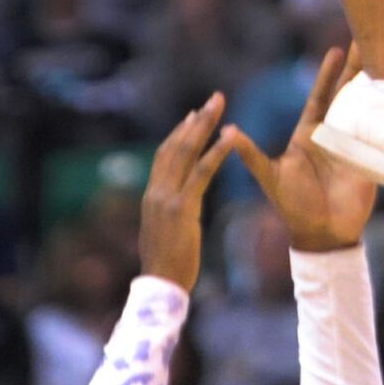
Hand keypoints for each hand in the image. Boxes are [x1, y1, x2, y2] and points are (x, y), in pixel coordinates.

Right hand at [136, 93, 229, 290]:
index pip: (165, 155)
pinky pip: (202, 172)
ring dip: (205, 125)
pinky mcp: (182, 207)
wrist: (160, 286)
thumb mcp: (164, 229)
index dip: (179, 133)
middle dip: (196, 120)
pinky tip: (231, 135)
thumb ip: (169, 209)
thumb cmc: (167, 263)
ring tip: (220, 104)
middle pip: (175, 145)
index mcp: (152, 196)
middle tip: (214, 98)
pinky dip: (217, 150)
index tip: (194, 115)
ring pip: (186, 152)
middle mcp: (156, 191)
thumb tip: (177, 199)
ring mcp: (167, 198)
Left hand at [221, 46, 376, 252]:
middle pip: (347, 94)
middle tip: (366, 41)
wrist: (323, 233)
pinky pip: (382, 130)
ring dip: (376, 86)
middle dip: (356, 69)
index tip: (336, 50)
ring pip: (366, 108)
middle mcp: (333, 134)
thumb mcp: (271, 179)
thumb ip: (253, 156)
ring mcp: (354, 143)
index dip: (329, 74)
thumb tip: (230, 132)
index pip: (321, 96)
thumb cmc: (293, 206)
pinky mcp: (371, 157)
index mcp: (309, 133)